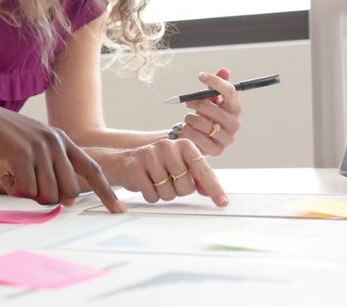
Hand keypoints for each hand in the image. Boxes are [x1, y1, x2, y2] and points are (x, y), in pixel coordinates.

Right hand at [0, 99, 124, 212]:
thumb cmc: (0, 137)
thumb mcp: (32, 148)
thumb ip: (50, 169)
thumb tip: (65, 200)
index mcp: (62, 140)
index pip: (92, 169)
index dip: (106, 191)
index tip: (118, 209)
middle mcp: (56, 142)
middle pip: (70, 191)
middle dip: (50, 198)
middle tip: (27, 187)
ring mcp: (40, 147)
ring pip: (49, 194)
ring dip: (29, 194)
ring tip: (12, 177)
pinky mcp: (22, 155)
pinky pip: (28, 190)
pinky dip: (15, 191)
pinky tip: (4, 176)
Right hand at [101, 139, 228, 205]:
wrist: (123, 162)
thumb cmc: (156, 166)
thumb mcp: (179, 167)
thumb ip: (196, 177)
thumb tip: (209, 192)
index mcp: (183, 144)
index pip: (203, 169)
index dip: (214, 188)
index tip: (222, 202)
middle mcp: (167, 146)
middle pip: (186, 186)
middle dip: (179, 190)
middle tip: (168, 181)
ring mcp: (150, 155)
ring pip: (169, 193)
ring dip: (163, 194)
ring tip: (155, 181)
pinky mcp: (135, 167)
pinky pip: (152, 196)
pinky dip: (151, 196)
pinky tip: (145, 184)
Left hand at [180, 68, 241, 156]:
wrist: (197, 139)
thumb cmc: (205, 116)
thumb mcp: (208, 100)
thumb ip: (214, 86)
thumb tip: (224, 70)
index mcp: (235, 109)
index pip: (230, 92)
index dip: (215, 82)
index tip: (200, 75)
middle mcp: (234, 124)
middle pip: (215, 109)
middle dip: (198, 104)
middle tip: (187, 102)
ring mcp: (227, 139)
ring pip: (205, 124)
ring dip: (191, 119)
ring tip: (188, 119)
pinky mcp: (217, 151)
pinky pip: (198, 138)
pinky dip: (189, 131)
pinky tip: (187, 129)